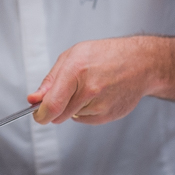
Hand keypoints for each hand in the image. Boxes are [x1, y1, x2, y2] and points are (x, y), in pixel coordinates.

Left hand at [27, 37, 160, 124]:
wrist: (140, 62)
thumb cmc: (106, 55)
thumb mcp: (72, 56)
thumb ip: (50, 80)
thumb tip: (33, 99)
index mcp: (75, 71)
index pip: (51, 105)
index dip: (40, 114)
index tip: (37, 114)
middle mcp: (89, 90)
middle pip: (58, 115)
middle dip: (55, 109)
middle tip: (66, 93)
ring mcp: (101, 105)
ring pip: (72, 117)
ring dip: (73, 107)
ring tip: (90, 87)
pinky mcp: (109, 115)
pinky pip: (86, 119)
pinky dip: (86, 111)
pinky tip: (99, 95)